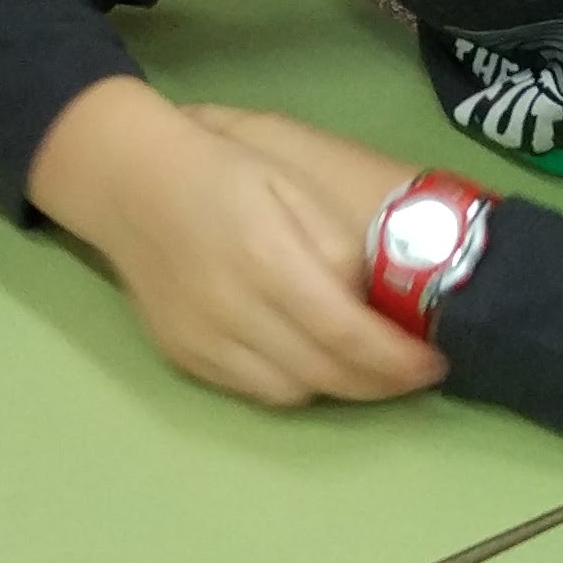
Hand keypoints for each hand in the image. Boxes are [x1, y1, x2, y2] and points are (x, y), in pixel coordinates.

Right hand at [23, 79, 444, 408]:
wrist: (127, 182)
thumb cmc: (221, 171)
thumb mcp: (291, 182)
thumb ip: (337, 245)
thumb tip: (371, 301)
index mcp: (266, 258)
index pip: (347, 333)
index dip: (397, 359)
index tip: (434, 362)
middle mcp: (232, 309)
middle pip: (325, 373)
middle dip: (382, 383)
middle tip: (415, 373)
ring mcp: (203, 339)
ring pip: (292, 391)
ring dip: (341, 388)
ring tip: (371, 369)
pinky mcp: (183, 355)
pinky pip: (253, 391)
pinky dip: (295, 385)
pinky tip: (315, 363)